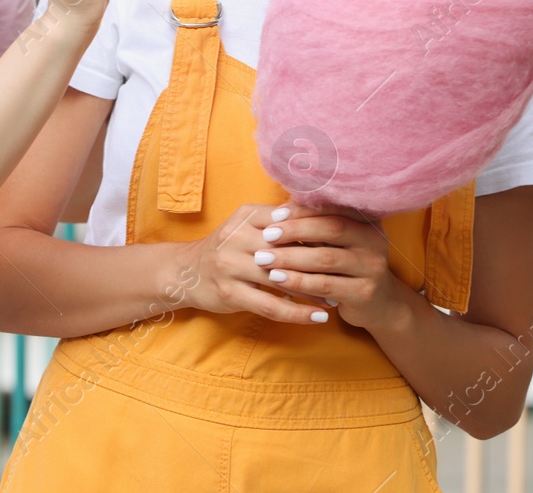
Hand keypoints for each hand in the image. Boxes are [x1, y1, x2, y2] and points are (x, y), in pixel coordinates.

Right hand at [172, 204, 332, 325]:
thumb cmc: (228, 249)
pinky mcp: (229, 292)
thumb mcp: (248, 227)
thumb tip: (325, 220)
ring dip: (313, 290)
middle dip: (319, 261)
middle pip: (288, 247)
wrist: (185, 272)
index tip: (344, 242)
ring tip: (337, 297)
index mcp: (247, 215)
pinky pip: (270, 305)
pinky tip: (318, 317)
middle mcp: (237, 236)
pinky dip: (297, 313)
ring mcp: (230, 264)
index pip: (290, 218)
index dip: (318, 230)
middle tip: (346, 272)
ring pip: (281, 277)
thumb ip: (279, 223)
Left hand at [250, 202, 403, 332]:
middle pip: (331, 229)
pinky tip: (278, 279)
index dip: (302, 210)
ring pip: (326, 259)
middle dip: (295, 231)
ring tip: (264, 258)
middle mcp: (374, 240)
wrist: (379, 305)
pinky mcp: (364, 292)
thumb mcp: (338, 243)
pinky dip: (299, 281)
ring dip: (291, 258)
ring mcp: (372, 267)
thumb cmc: (347, 267)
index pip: (332, 208)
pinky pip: (326, 285)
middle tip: (266, 235)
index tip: (275, 215)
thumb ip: (317, 227)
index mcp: (367, 221)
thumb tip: (277, 212)